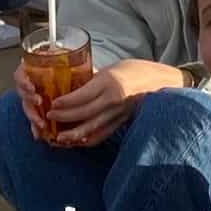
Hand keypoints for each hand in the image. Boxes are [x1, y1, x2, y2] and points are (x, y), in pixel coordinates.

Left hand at [39, 59, 165, 147]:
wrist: (160, 82)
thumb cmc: (135, 71)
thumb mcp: (111, 68)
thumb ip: (93, 79)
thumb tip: (73, 83)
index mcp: (109, 83)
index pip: (82, 96)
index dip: (65, 103)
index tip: (52, 104)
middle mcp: (113, 99)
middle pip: (84, 113)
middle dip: (64, 117)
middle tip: (50, 117)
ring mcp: (118, 113)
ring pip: (92, 128)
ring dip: (74, 134)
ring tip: (60, 137)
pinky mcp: (122, 122)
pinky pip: (103, 134)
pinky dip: (89, 140)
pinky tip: (78, 141)